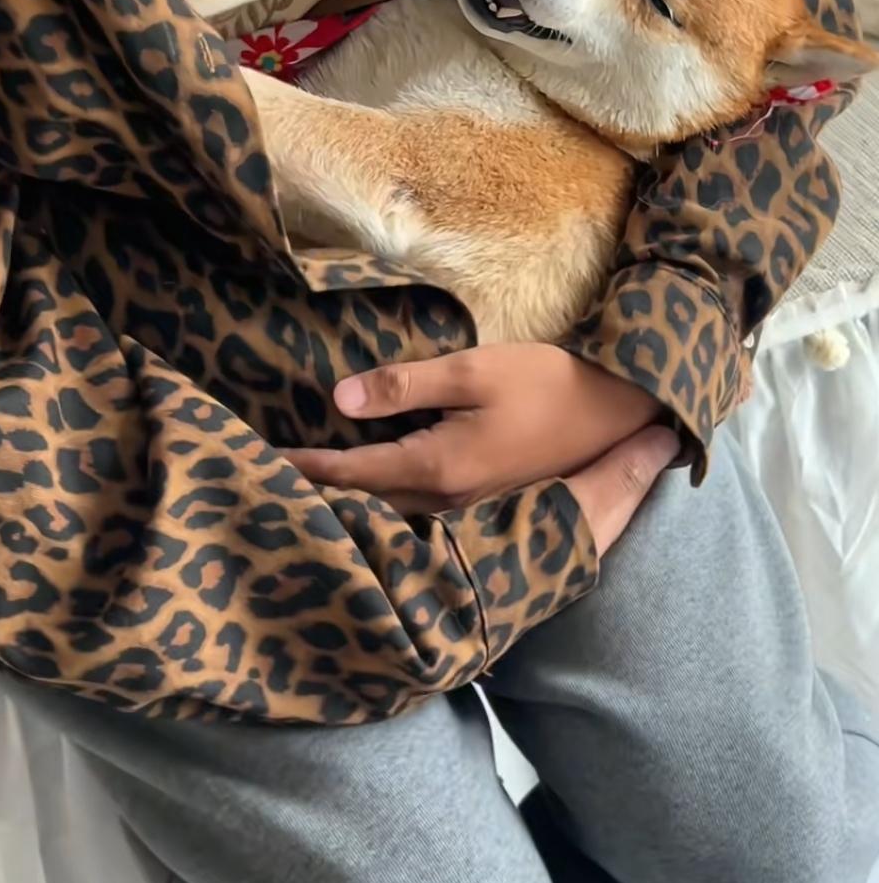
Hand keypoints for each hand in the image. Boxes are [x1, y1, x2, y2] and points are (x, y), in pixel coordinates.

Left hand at [287, 343, 663, 514]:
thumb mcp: (472, 371)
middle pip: (367, 504)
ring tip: (310, 492)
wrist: (617, 414)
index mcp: (436, 468)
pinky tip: (373, 489)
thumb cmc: (546, 384)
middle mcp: (446, 500)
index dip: (307, 468)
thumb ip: (405, 386)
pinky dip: (384, 501)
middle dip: (320, 497)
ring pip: (392, 512)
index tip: (264, 466)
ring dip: (351, 503)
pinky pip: (418, 508)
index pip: (353, 473)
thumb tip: (340, 399)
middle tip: (272, 488)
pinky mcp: (483, 500)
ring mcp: (467, 507)